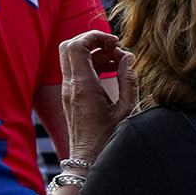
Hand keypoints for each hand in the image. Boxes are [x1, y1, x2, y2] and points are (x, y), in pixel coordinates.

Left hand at [57, 30, 134, 163]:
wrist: (88, 158)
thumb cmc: (109, 137)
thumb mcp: (127, 109)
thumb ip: (128, 80)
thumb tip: (128, 57)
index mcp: (83, 85)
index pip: (77, 46)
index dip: (95, 36)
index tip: (115, 42)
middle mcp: (70, 85)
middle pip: (69, 46)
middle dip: (92, 40)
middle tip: (115, 47)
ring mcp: (67, 90)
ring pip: (73, 57)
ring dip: (95, 53)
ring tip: (120, 61)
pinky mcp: (70, 95)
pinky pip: (77, 70)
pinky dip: (93, 64)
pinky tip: (113, 71)